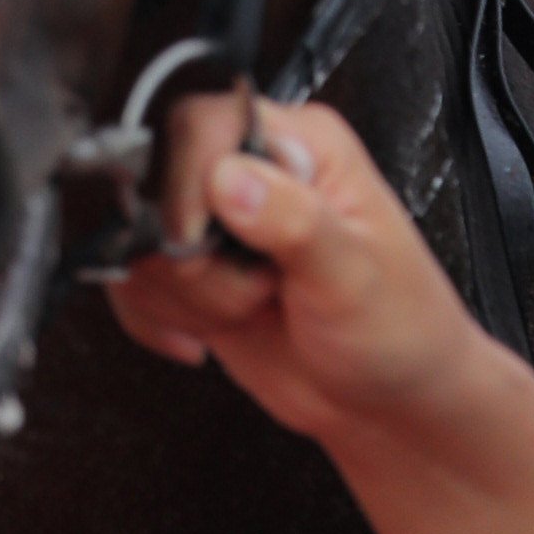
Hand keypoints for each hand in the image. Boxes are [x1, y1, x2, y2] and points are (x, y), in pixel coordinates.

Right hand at [108, 94, 493, 450]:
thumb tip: (230, 177)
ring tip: (250, 311)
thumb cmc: (400, 329)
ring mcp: (220, 223)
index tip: (204, 247)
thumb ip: (294, 222)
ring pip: (139, 240)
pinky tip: (204, 338)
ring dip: (185, 298)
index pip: (201, 128)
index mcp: (301, 143)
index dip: (186, 190)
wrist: (390, 405)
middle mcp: (256, 170)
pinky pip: (133, 281)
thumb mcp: (355, 277)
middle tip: (252, 293)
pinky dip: (158, 319)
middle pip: (157, 184)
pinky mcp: (198, 270)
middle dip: (191, 260)